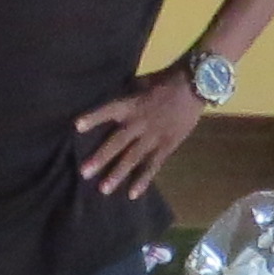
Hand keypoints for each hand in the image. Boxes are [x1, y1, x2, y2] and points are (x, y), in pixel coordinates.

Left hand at [76, 72, 205, 195]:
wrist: (196, 84)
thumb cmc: (166, 80)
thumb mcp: (143, 82)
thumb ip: (127, 92)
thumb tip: (109, 94)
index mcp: (132, 104)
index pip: (108, 110)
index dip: (94, 118)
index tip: (77, 126)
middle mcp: (139, 122)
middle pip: (117, 142)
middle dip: (100, 157)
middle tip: (84, 173)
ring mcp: (153, 136)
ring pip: (132, 157)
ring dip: (117, 173)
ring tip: (103, 189)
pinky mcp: (167, 145)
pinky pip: (153, 165)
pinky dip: (143, 180)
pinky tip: (132, 194)